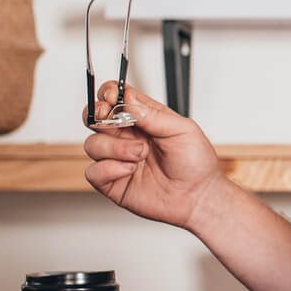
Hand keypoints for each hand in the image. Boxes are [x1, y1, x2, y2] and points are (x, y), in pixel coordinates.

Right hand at [83, 82, 226, 229]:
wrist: (198, 197)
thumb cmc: (196, 163)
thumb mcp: (182, 129)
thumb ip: (152, 114)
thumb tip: (127, 101)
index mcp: (143, 119)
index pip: (115, 98)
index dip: (108, 93)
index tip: (112, 96)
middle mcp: (127, 137)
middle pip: (94, 117)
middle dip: (97, 114)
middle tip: (107, 116)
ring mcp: (118, 159)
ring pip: (92, 144)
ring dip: (115, 147)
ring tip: (140, 154)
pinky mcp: (112, 182)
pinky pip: (93, 171)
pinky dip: (109, 168)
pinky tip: (130, 170)